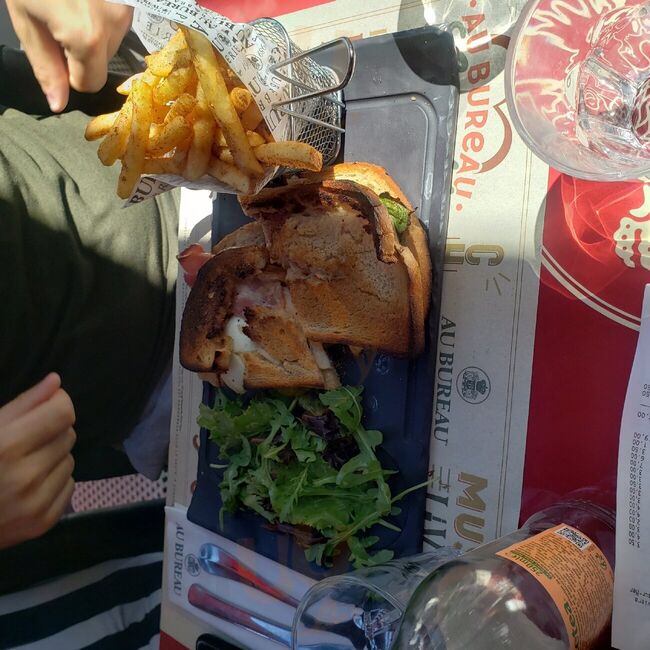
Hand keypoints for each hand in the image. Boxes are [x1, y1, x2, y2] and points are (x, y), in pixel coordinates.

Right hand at [0, 373, 75, 548]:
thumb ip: (23, 405)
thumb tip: (56, 381)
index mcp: (6, 448)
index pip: (63, 414)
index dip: (58, 404)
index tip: (48, 406)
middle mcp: (25, 477)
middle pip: (69, 435)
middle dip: (51, 433)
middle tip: (25, 442)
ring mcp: (36, 503)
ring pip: (70, 460)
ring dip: (53, 458)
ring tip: (23, 466)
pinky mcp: (43, 522)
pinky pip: (69, 485)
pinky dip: (54, 482)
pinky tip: (28, 487)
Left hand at [5, 0, 133, 111]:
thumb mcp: (26, 19)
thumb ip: (45, 66)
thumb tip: (58, 104)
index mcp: (87, 38)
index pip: (89, 83)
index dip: (69, 70)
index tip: (55, 45)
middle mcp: (115, 25)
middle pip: (103, 61)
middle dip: (82, 47)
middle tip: (59, 14)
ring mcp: (128, 8)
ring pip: (112, 40)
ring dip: (93, 28)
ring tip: (71, 0)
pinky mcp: (133, 0)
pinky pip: (118, 19)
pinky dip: (102, 12)